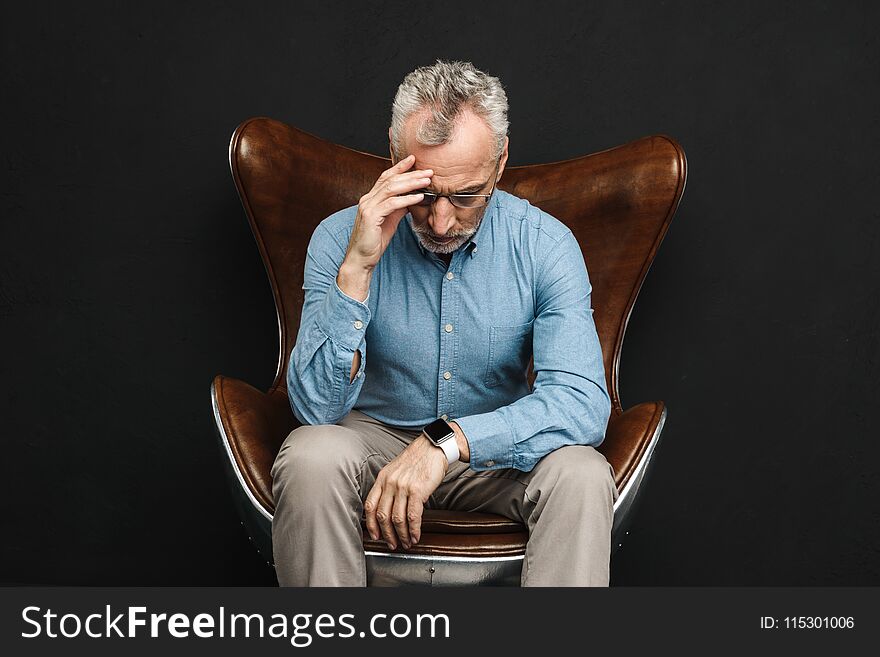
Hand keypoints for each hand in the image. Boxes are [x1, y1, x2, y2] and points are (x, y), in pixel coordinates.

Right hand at [344, 154, 432, 269]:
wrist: (361, 258)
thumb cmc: (375, 241)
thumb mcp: (390, 220)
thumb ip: (398, 207)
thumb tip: (412, 197)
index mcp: (370, 198)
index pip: (385, 177)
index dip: (399, 167)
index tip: (414, 159)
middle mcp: (367, 199)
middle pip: (390, 180)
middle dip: (410, 174)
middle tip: (428, 171)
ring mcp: (367, 207)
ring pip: (391, 188)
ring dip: (411, 183)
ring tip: (426, 181)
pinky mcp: (371, 217)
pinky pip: (391, 204)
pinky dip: (407, 199)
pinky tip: (419, 197)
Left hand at [364, 435, 446, 549]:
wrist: (434, 447)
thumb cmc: (417, 459)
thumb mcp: (396, 470)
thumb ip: (390, 486)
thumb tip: (388, 508)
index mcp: (382, 478)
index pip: (370, 505)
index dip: (371, 524)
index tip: (375, 535)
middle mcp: (390, 483)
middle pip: (383, 516)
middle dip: (387, 534)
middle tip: (392, 544)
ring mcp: (402, 487)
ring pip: (397, 519)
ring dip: (402, 535)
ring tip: (406, 542)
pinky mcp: (417, 490)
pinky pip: (412, 516)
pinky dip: (414, 530)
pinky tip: (416, 535)